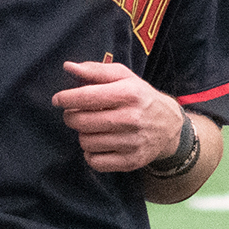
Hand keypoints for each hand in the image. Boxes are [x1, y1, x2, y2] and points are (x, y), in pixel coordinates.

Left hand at [50, 60, 185, 172]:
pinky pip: (95, 162)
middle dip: (71, 117)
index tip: (58, 99)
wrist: (170, 126)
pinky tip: (98, 144)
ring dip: (83, 135)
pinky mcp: (131, 161)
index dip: (66, 98)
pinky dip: (91, 154)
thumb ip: (95, 70)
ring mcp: (133, 142)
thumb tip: (68, 67)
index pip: (87, 96)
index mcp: (130, 94)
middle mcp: (132, 118)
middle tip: (74, 114)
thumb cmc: (140, 97)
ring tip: (92, 128)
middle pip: (82, 122)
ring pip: (86, 142)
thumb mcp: (124, 77)